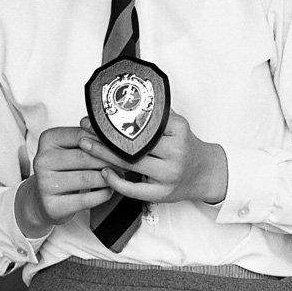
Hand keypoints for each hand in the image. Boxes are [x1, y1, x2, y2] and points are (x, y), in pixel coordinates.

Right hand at [15, 126, 115, 237]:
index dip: (104, 141)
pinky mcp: (52, 206)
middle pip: (85, 157)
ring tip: (119, 176)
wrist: (43, 199)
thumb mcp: (69, 148)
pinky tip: (109, 190)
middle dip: (109, 160)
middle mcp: (42, 160)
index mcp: (47, 139)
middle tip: (125, 163)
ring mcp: (45, 184)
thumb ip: (87, 138)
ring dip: (109, 178)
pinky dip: (102, 194)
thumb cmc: (63, 169)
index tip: (120, 146)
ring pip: (87, 178)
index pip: (81, 135)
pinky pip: (86, 199)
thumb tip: (113, 133)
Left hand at [78, 110, 227, 205]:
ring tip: (86, 145)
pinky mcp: (162, 193)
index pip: (144, 123)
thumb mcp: (178, 125)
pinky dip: (117, 181)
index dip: (118, 119)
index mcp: (178, 130)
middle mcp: (175, 153)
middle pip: (133, 144)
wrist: (206, 172)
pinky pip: (135, 190)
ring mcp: (168, 175)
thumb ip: (158, 114)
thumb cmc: (187, 147)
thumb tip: (132, 97)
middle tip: (85, 128)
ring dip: (104, 155)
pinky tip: (104, 172)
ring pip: (131, 165)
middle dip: (105, 136)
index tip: (99, 114)